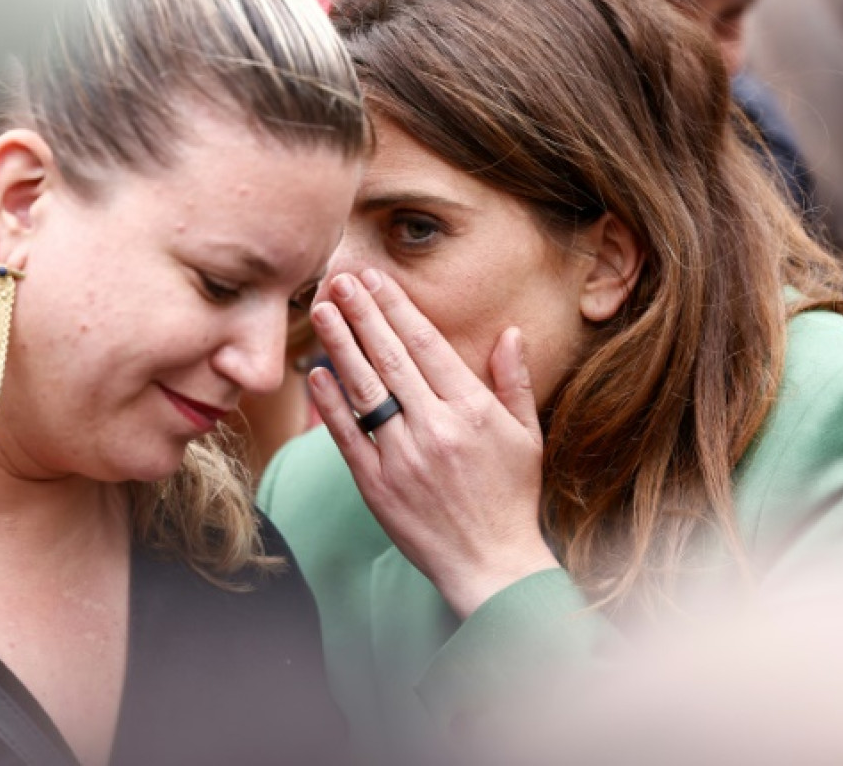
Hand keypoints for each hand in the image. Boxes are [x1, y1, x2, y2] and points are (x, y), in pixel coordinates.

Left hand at [308, 269, 560, 619]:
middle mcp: (436, 428)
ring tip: (322, 311)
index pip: (427, 346)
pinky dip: (330, 403)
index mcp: (472, 411)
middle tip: (339, 280)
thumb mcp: (526, 436)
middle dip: (363, 314)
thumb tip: (508, 332)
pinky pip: (348, 435)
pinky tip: (316, 372)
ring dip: (341, 346)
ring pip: (366, 389)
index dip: (397, 309)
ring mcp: (403, 457)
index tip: (376, 280)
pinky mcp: (377, 484)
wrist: (490, 563)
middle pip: (391, 359)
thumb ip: (513, 381)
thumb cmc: (511, 496)